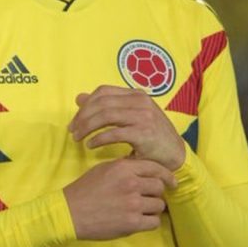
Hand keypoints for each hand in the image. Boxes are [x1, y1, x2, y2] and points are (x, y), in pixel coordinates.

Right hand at [63, 158, 173, 239]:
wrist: (69, 213)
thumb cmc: (83, 190)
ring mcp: (133, 204)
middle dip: (155, 193)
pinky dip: (149, 222)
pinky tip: (139, 221)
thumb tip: (142, 169)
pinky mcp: (132, 223)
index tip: (171, 182)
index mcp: (123, 168)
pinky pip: (154, 222)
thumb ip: (124, 168)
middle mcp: (131, 184)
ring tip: (140, 211)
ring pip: (159, 205)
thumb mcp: (103, 170)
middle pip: (159, 187)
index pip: (156, 168)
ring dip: (152, 209)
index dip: (167, 176)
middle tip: (147, 198)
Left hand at [69, 85, 185, 170]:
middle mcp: (140, 101)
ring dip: (87, 127)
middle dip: (82, 117)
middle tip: (72, 130)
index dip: (85, 104)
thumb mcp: (129, 117)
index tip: (75, 119)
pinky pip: (114, 133)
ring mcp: (143, 116)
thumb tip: (79, 97)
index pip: (103, 91)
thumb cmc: (150, 136)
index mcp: (136, 94)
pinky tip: (91, 146)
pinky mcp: (144, 133)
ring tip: (77, 138)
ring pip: (105, 116)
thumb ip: (107, 106)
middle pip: (101, 103)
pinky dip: (98, 139)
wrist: (175, 154)